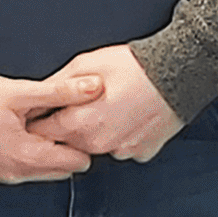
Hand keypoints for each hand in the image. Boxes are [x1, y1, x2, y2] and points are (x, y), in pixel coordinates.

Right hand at [0, 69, 102, 183]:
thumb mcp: (17, 91)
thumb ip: (60, 93)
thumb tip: (96, 87)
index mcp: (26, 157)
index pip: (77, 163)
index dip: (79, 140)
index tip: (72, 119)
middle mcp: (12, 175)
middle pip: (57, 170)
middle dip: (60, 147)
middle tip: (50, 117)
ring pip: (33, 170)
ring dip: (37, 150)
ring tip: (25, 120)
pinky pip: (9, 170)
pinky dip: (13, 154)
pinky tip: (3, 130)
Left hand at [27, 44, 182, 161]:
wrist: (178, 72)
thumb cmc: (133, 66)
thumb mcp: (85, 64)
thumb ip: (57, 84)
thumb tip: (39, 93)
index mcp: (80, 123)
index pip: (43, 132)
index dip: (40, 119)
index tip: (43, 111)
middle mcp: (98, 144)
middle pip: (68, 143)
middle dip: (67, 127)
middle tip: (81, 104)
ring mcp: (122, 151)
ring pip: (95, 147)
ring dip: (94, 133)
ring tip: (109, 106)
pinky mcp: (142, 152)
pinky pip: (122, 149)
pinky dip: (121, 137)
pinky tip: (128, 116)